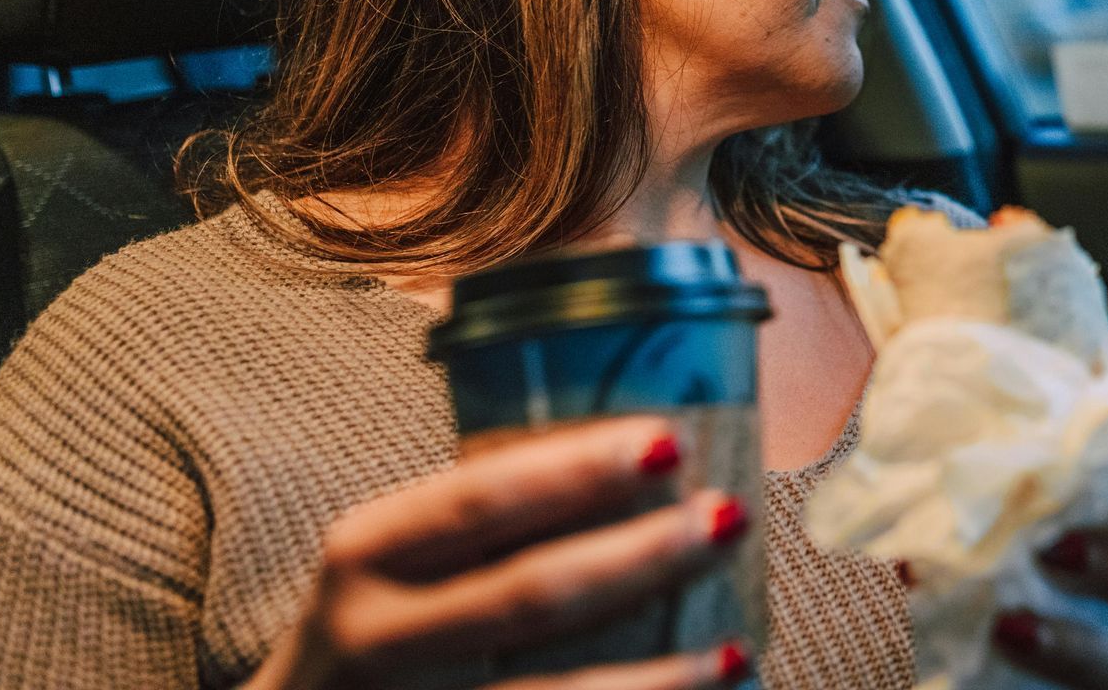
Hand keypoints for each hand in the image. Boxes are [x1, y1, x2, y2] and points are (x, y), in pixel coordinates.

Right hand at [243, 414, 755, 689]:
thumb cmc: (378, 618)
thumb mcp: (389, 556)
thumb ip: (477, 518)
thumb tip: (645, 456)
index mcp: (366, 552)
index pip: (479, 500)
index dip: (576, 471)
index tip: (668, 441)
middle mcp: (376, 635)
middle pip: (529, 596)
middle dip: (640, 557)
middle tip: (728, 518)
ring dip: (660, 677)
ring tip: (741, 649)